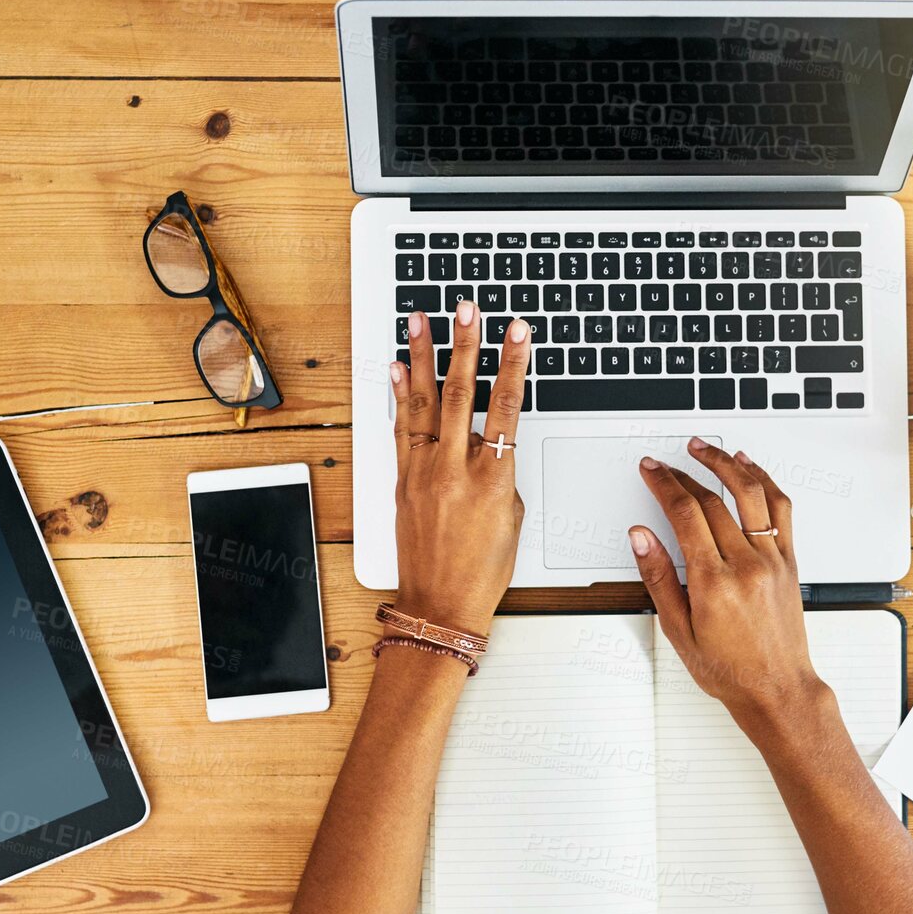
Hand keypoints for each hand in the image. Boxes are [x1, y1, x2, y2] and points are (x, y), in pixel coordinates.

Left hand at [388, 301, 529, 633]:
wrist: (441, 604)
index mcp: (494, 479)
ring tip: (419, 320)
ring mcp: (423, 473)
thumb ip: (501, 471)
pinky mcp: (402, 481)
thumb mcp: (513, 517)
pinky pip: (400, 429)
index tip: (517, 332)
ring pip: (423, 403)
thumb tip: (487, 444)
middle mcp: (455, 470)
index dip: (513, 365)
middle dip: (465, 345)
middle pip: (460, 394)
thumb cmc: (484, 571)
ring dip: (421, 356)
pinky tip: (395, 367)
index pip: (506, 407)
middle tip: (466, 309)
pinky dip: (398, 395)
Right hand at [628, 439, 834, 751]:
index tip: (651, 470)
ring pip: (750, 494)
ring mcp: (772, 560)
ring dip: (725, 464)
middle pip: (712, 500)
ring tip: (703, 449)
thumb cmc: (729, 670)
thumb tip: (642, 537)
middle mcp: (747, 565)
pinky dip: (764, 481)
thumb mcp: (678, 631)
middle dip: (683, 475)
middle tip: (664, 464)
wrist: (777, 690)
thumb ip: (659, 578)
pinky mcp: (789, 561)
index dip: (664, 484)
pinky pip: (780, 509)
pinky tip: (748, 468)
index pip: (684, 514)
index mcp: (714, 583)